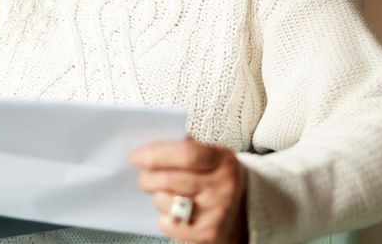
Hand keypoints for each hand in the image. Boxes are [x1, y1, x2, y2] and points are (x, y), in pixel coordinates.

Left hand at [131, 139, 247, 243]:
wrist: (245, 214)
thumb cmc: (216, 179)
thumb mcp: (211, 157)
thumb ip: (184, 149)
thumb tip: (147, 150)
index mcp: (223, 160)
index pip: (186, 154)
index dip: (156, 154)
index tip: (136, 156)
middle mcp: (224, 186)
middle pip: (170, 179)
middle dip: (147, 178)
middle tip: (143, 178)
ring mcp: (217, 212)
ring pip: (166, 201)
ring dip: (157, 197)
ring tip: (166, 194)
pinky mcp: (208, 233)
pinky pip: (169, 224)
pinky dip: (165, 218)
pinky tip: (174, 212)